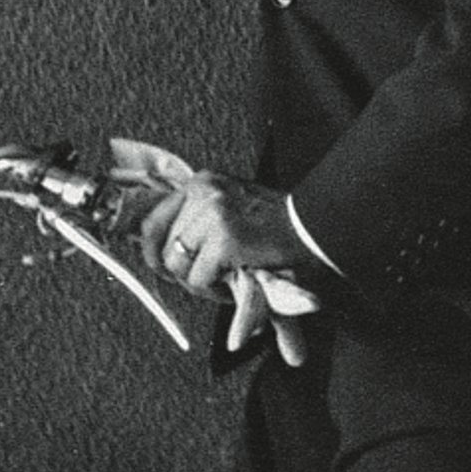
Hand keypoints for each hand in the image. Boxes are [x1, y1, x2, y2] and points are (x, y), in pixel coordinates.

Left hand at [112, 140, 320, 364]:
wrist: (317, 228)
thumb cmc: (279, 224)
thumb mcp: (232, 208)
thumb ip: (197, 220)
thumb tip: (154, 244)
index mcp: (203, 182)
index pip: (153, 219)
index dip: (153, 250)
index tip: (162, 267)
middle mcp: (203, 192)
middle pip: (162, 246)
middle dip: (180, 271)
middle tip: (203, 280)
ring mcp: (212, 214)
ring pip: (177, 264)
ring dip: (199, 282)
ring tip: (225, 281)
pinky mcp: (224, 239)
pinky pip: (199, 278)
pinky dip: (215, 290)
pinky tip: (237, 282)